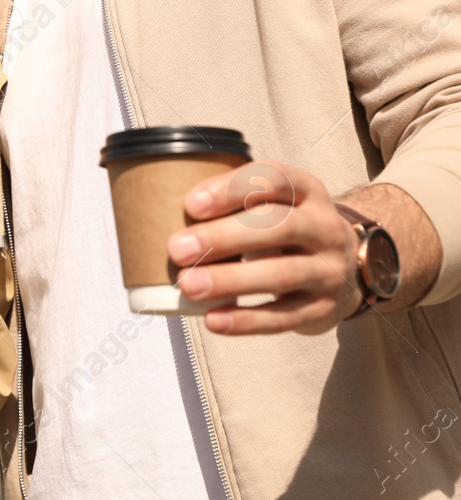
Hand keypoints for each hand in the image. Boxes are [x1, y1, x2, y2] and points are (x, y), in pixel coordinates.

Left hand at [169, 161, 361, 334]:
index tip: (190, 205)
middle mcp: (324, 226)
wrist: (345, 269)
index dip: (231, 189)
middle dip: (223, 237)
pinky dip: (247, 320)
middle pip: (277, 226)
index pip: (274, 179)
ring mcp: (329, 270)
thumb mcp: (271, 204)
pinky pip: (284, 316)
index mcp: (305, 190)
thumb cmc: (284, 229)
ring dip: (230, 280)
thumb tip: (153, 213)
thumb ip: (229, 204)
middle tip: (177, 249)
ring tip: (187, 285)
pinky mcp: (323, 309)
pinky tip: (213, 320)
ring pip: (281, 274)